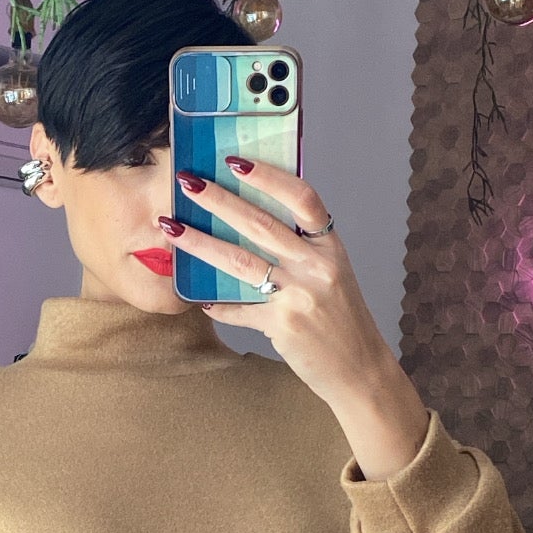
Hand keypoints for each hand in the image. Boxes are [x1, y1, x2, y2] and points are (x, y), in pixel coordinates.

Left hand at [167, 158, 395, 410]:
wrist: (360, 370)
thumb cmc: (342, 322)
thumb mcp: (332, 277)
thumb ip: (301, 253)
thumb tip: (253, 226)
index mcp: (330, 248)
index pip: (302, 199)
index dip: (268, 177)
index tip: (235, 162)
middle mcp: (317, 266)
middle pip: (260, 223)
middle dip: (218, 200)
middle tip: (186, 182)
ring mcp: (300, 294)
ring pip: (240, 260)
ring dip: (201, 242)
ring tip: (173, 228)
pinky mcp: (283, 324)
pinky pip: (240, 309)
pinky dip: (219, 306)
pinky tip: (200, 301)